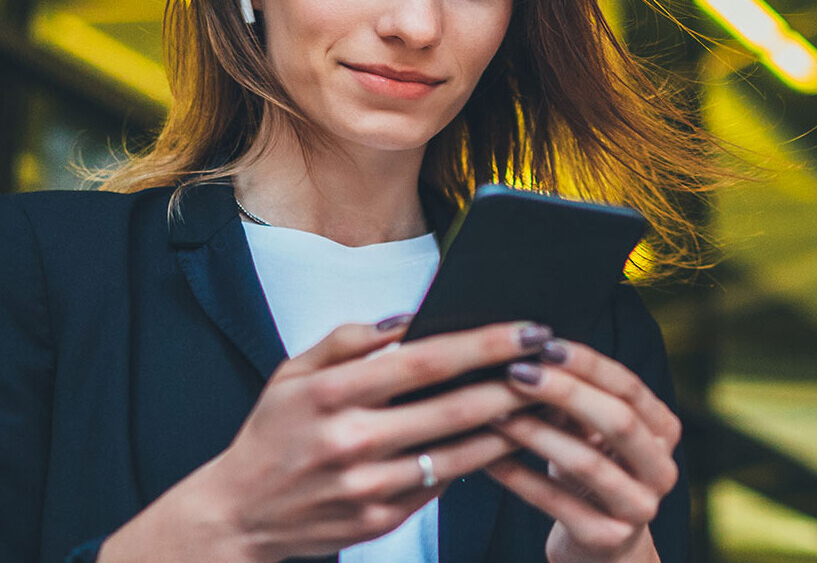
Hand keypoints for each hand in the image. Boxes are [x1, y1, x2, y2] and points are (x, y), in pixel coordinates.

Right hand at [100, 319, 551, 562]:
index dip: (484, 342)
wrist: (237, 515)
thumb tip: (414, 317)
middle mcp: (353, 442)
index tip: (528, 326)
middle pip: (456, 409)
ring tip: (548, 399)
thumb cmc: (275, 430)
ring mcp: (369, 487)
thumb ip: (353, 340)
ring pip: (462, 453)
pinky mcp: (382, 521)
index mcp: (332, 394)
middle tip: (557, 361)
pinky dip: (480, 459)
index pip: (426, 360)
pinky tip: (506, 436)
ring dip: (512, 426)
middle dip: (515, 382)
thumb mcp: (295, 372)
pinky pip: (444, 483)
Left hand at [484, 340, 681, 562]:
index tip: (544, 345)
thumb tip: (531, 356)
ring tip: (494, 413)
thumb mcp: (589, 433)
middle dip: (565, 392)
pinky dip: (519, 477)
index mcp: (664, 432)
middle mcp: (662, 470)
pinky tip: (488, 460)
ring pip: (586, 462)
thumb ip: (574, 400)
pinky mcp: (607, 539)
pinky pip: (557, 503)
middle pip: (618, 420)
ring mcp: (638, 508)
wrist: (601, 545)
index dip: (588, 364)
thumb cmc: (593, 473)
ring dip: (535, 433)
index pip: (629, 387)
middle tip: (518, 373)